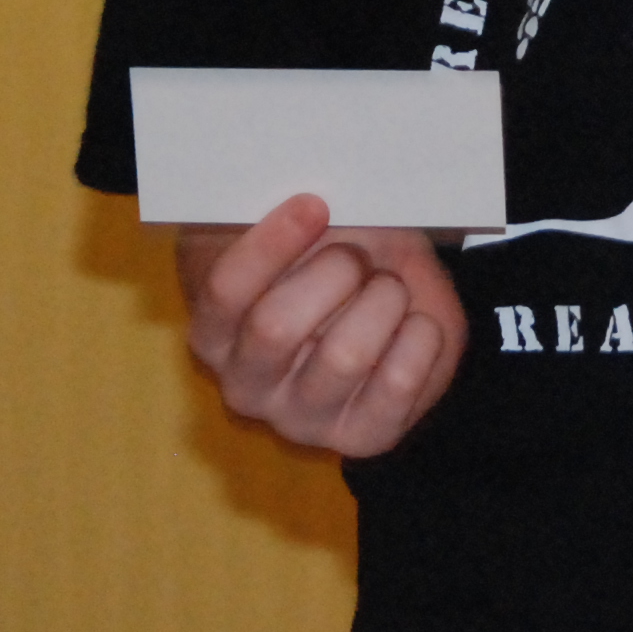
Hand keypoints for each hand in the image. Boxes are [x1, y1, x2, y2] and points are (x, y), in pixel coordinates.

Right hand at [177, 195, 465, 458]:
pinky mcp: (362, 437)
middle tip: (356, 254)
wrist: (381, 297)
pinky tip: (413, 321)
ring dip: (380, 301)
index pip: (225, 292)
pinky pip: (398, 383)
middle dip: (334, 272)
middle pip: (277, 327)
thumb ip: (277, 211)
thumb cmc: (325, 257)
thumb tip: (302, 194)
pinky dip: (418, 337)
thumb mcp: (295, 227)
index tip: (314, 204)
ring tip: (386, 287)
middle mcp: (245, 385)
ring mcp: (302, 419)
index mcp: (214, 330)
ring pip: (343, 355)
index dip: (269, 244)